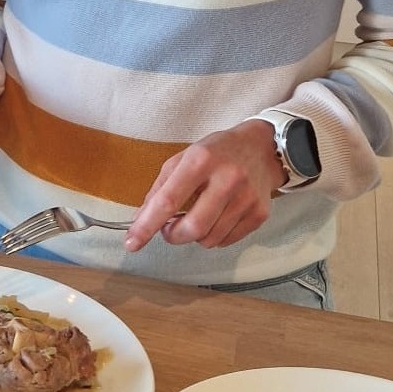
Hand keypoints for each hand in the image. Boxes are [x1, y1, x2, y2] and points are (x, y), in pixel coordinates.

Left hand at [124, 119, 285, 251]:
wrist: (260, 148)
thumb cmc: (215, 153)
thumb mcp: (182, 159)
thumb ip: (159, 189)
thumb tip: (140, 221)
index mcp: (200, 161)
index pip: (168, 200)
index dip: (147, 225)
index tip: (132, 243)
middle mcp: (227, 179)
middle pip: (193, 227)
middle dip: (173, 236)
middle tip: (168, 229)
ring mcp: (246, 198)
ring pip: (209, 239)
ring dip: (194, 236)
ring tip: (196, 216)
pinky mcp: (259, 213)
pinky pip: (227, 241)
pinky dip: (214, 236)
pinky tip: (215, 218)